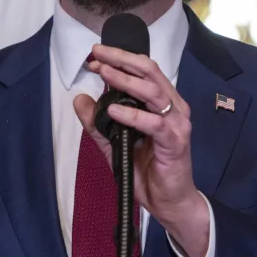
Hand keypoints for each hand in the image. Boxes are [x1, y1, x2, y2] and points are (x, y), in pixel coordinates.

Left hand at [73, 44, 209, 256]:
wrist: (169, 201)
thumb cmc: (148, 170)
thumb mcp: (114, 143)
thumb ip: (98, 122)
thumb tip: (79, 98)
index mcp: (162, 102)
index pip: (143, 70)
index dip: (119, 59)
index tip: (95, 57)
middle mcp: (173, 107)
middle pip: (149, 71)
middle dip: (121, 60)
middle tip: (97, 55)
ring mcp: (176, 123)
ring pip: (152, 91)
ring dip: (126, 80)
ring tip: (104, 73)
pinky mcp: (175, 141)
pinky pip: (154, 123)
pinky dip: (132, 114)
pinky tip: (114, 109)